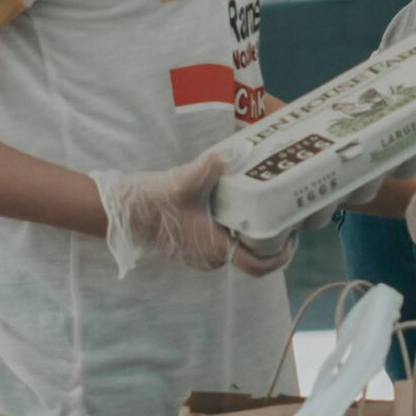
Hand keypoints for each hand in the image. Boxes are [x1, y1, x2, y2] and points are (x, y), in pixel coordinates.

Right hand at [91, 150, 294, 278]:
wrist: (122, 213)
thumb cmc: (153, 202)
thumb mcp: (185, 181)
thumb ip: (212, 166)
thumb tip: (239, 150)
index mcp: (215, 249)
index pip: (259, 266)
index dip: (281, 255)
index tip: (293, 236)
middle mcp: (211, 259)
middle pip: (253, 256)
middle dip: (272, 238)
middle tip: (286, 213)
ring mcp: (202, 256)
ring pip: (238, 248)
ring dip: (253, 232)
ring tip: (267, 207)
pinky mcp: (194, 248)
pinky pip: (224, 243)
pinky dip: (236, 230)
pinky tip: (240, 207)